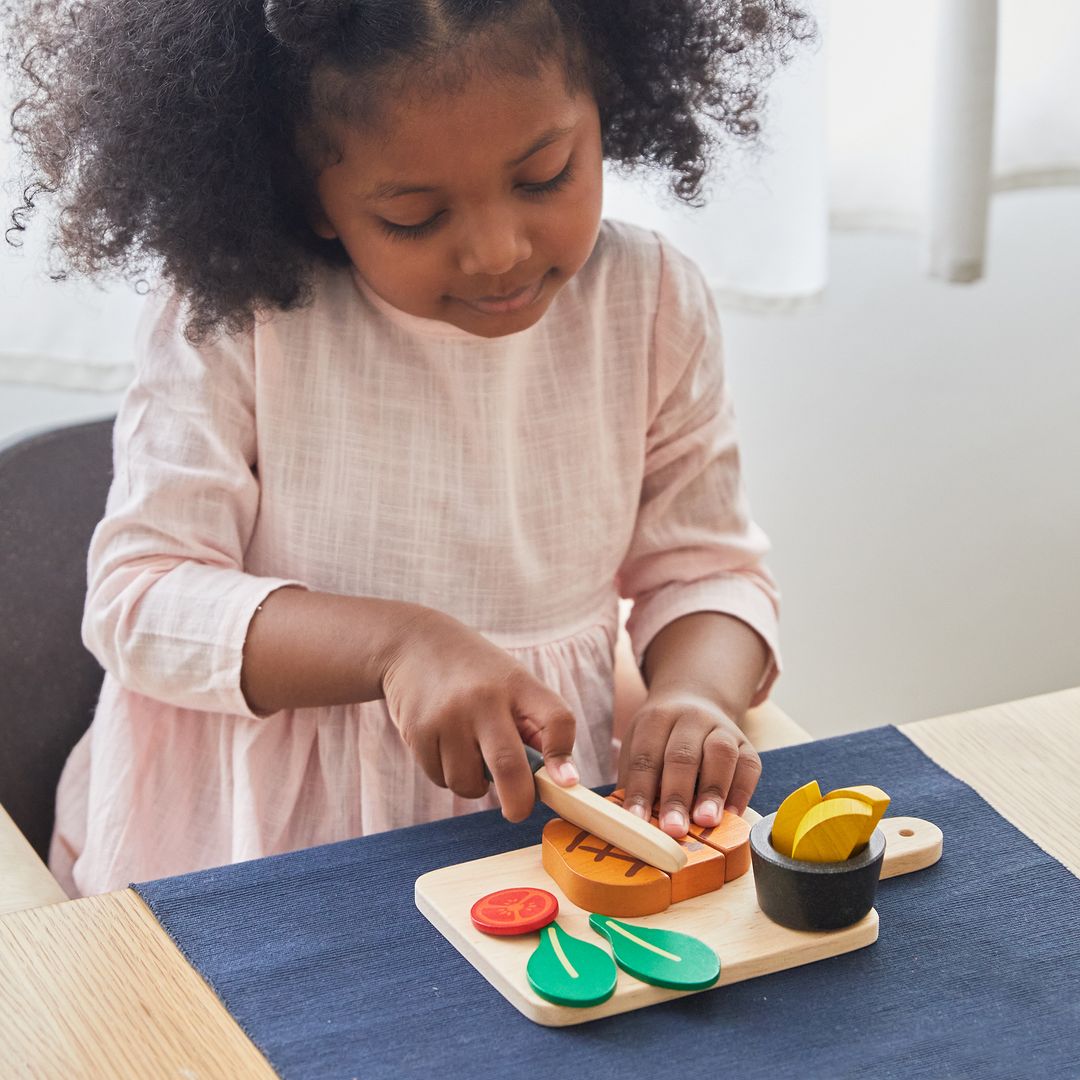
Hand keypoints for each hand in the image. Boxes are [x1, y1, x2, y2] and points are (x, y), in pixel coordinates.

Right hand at [381, 607, 578, 821]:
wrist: (414, 644)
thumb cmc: (477, 673)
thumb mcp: (511, 682)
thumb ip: (533, 725)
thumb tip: (554, 780)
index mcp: (518, 684)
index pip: (556, 719)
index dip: (564, 754)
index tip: (566, 782)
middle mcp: (484, 698)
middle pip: (508, 766)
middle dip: (518, 802)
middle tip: (518, 811)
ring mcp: (449, 716)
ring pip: (468, 782)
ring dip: (473, 784)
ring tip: (469, 752)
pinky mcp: (419, 732)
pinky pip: (441, 779)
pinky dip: (447, 775)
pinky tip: (444, 744)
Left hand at [618, 688, 760, 837]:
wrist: (697, 700)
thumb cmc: (661, 737)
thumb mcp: (639, 745)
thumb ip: (635, 780)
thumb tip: (630, 823)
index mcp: (657, 719)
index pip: (645, 757)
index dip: (640, 791)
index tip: (637, 822)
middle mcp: (691, 719)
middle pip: (682, 756)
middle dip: (677, 795)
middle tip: (674, 828)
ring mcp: (722, 729)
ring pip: (719, 755)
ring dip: (713, 791)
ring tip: (706, 821)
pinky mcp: (747, 745)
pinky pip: (749, 766)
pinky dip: (741, 792)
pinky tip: (732, 816)